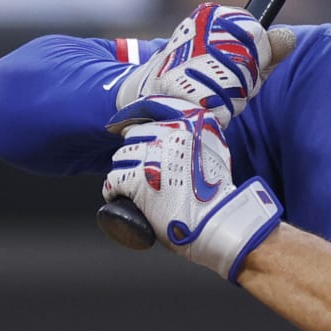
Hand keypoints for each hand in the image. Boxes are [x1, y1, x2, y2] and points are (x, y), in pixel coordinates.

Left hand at [101, 109, 283, 281]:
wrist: (216, 222)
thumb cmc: (217, 193)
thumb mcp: (215, 150)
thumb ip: (197, 135)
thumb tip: (178, 129)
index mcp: (190, 121)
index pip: (150, 108)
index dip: (133, 121)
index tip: (120, 126)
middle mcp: (170, 133)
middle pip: (134, 136)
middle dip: (134, 153)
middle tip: (141, 171)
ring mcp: (153, 156)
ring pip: (121, 157)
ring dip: (124, 171)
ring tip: (132, 186)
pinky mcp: (138, 179)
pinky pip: (113, 180)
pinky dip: (113, 189)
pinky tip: (119, 195)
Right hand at [110, 7, 293, 139]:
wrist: (147, 95)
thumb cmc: (199, 76)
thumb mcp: (237, 60)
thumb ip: (266, 51)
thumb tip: (288, 37)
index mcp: (211, 15)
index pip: (255, 35)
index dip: (255, 58)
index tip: (240, 66)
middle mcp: (196, 30)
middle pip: (247, 63)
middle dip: (243, 83)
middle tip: (221, 86)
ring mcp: (184, 56)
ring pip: (235, 86)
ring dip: (230, 101)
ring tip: (207, 97)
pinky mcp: (175, 84)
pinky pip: (218, 106)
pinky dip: (216, 114)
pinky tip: (199, 108)